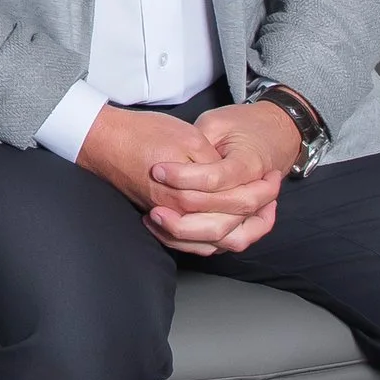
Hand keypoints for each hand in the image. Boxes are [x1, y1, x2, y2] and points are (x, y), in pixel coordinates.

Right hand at [77, 100, 297, 253]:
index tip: (275, 177)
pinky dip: (216, 239)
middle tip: (273, 193)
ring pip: (214, 243)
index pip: (240, 204)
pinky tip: (229, 226)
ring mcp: (169, 221)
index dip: (263, 192)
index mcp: (189, 196)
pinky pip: (194, 244)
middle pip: (231, 230)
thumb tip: (236, 180)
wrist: (104, 142)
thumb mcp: (189, 138)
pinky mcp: (162, 220)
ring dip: (241, 230)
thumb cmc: (143, 135)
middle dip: (258, 214)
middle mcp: (179, 216)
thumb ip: (216, 165)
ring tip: (260, 212)